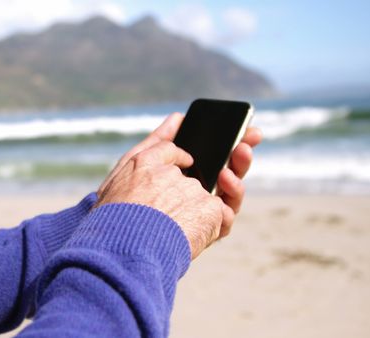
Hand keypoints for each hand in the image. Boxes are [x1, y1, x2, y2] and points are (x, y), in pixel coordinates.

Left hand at [97, 113, 262, 256]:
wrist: (119, 235)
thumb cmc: (123, 198)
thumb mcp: (137, 162)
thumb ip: (160, 141)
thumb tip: (178, 118)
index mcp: (185, 177)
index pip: (214, 158)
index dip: (231, 141)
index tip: (245, 127)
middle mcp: (197, 196)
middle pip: (227, 172)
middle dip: (240, 152)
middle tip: (251, 135)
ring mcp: (204, 215)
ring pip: (231, 191)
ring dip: (239, 170)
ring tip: (238, 153)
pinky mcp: (208, 231)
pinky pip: (227, 213)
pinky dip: (232, 194)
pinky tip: (225, 178)